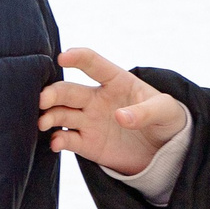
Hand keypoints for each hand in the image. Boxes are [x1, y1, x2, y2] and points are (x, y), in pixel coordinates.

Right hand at [36, 48, 187, 175]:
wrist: (165, 151)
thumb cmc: (166, 120)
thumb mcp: (166, 110)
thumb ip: (145, 111)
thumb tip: (120, 116)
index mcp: (116, 81)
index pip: (93, 63)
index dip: (77, 57)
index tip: (63, 57)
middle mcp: (96, 98)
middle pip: (68, 90)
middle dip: (52, 93)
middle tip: (43, 100)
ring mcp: (89, 120)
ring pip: (60, 114)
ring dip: (49, 116)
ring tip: (43, 123)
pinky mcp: (86, 143)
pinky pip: (66, 140)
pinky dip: (57, 141)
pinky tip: (56, 143)